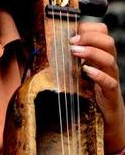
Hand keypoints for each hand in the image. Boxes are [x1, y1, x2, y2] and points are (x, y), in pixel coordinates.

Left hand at [70, 22, 124, 152]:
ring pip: (110, 60)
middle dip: (90, 37)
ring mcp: (111, 81)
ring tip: (76, 52)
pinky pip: (109, 82)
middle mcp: (107, 68)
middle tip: (72, 41)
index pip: (103, 34)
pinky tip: (86, 72)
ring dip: (92, 52)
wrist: (105, 126)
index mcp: (99, 59)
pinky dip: (98, 75)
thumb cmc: (88, 100)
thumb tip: (43, 52)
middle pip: (108, 43)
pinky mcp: (110, 96)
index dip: (90, 28)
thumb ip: (67, 64)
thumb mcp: (76, 78)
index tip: (73, 30)